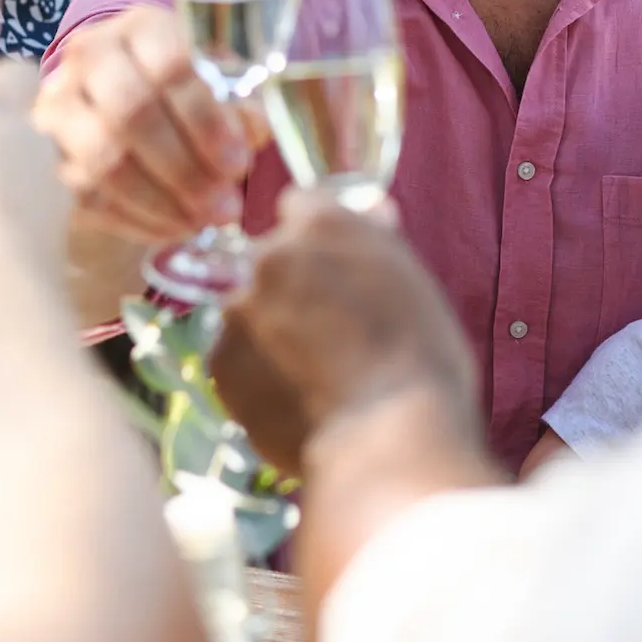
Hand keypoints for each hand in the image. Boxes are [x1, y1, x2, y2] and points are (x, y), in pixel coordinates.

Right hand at [33, 4, 261, 240]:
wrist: (122, 93)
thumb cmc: (186, 85)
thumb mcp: (219, 80)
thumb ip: (239, 104)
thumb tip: (254, 131)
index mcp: (141, 27)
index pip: (170, 66)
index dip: (206, 120)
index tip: (240, 162)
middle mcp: (90, 57)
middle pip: (131, 113)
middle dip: (184, 168)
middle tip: (225, 206)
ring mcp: (60, 106)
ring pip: (102, 159)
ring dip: (161, 200)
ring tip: (203, 220)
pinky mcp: (49, 154)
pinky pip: (89, 196)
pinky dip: (137, 219)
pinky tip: (176, 227)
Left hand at [211, 195, 477, 475]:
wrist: (387, 436)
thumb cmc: (420, 358)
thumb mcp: (413, 283)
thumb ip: (379, 241)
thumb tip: (371, 212)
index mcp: (322, 223)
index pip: (301, 205)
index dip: (317, 238)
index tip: (332, 266)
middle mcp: (270, 254)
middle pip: (272, 260)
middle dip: (292, 286)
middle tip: (329, 331)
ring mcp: (238, 308)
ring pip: (249, 312)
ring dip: (270, 332)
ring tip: (313, 376)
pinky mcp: (220, 362)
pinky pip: (236, 360)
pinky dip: (257, 376)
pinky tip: (295, 400)